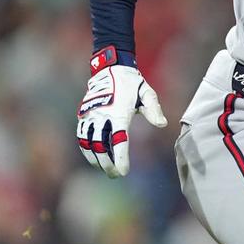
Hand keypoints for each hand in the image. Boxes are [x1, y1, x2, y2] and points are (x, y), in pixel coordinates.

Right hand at [77, 51, 166, 177]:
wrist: (110, 68)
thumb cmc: (132, 83)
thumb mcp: (147, 93)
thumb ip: (154, 109)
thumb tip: (162, 124)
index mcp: (119, 112)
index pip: (118, 139)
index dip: (120, 157)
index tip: (124, 171)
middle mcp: (101, 115)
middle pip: (100, 145)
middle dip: (107, 163)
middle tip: (115, 174)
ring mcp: (90, 115)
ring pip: (88, 143)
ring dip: (95, 158)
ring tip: (104, 168)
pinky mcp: (83, 115)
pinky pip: (81, 136)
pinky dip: (86, 149)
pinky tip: (94, 157)